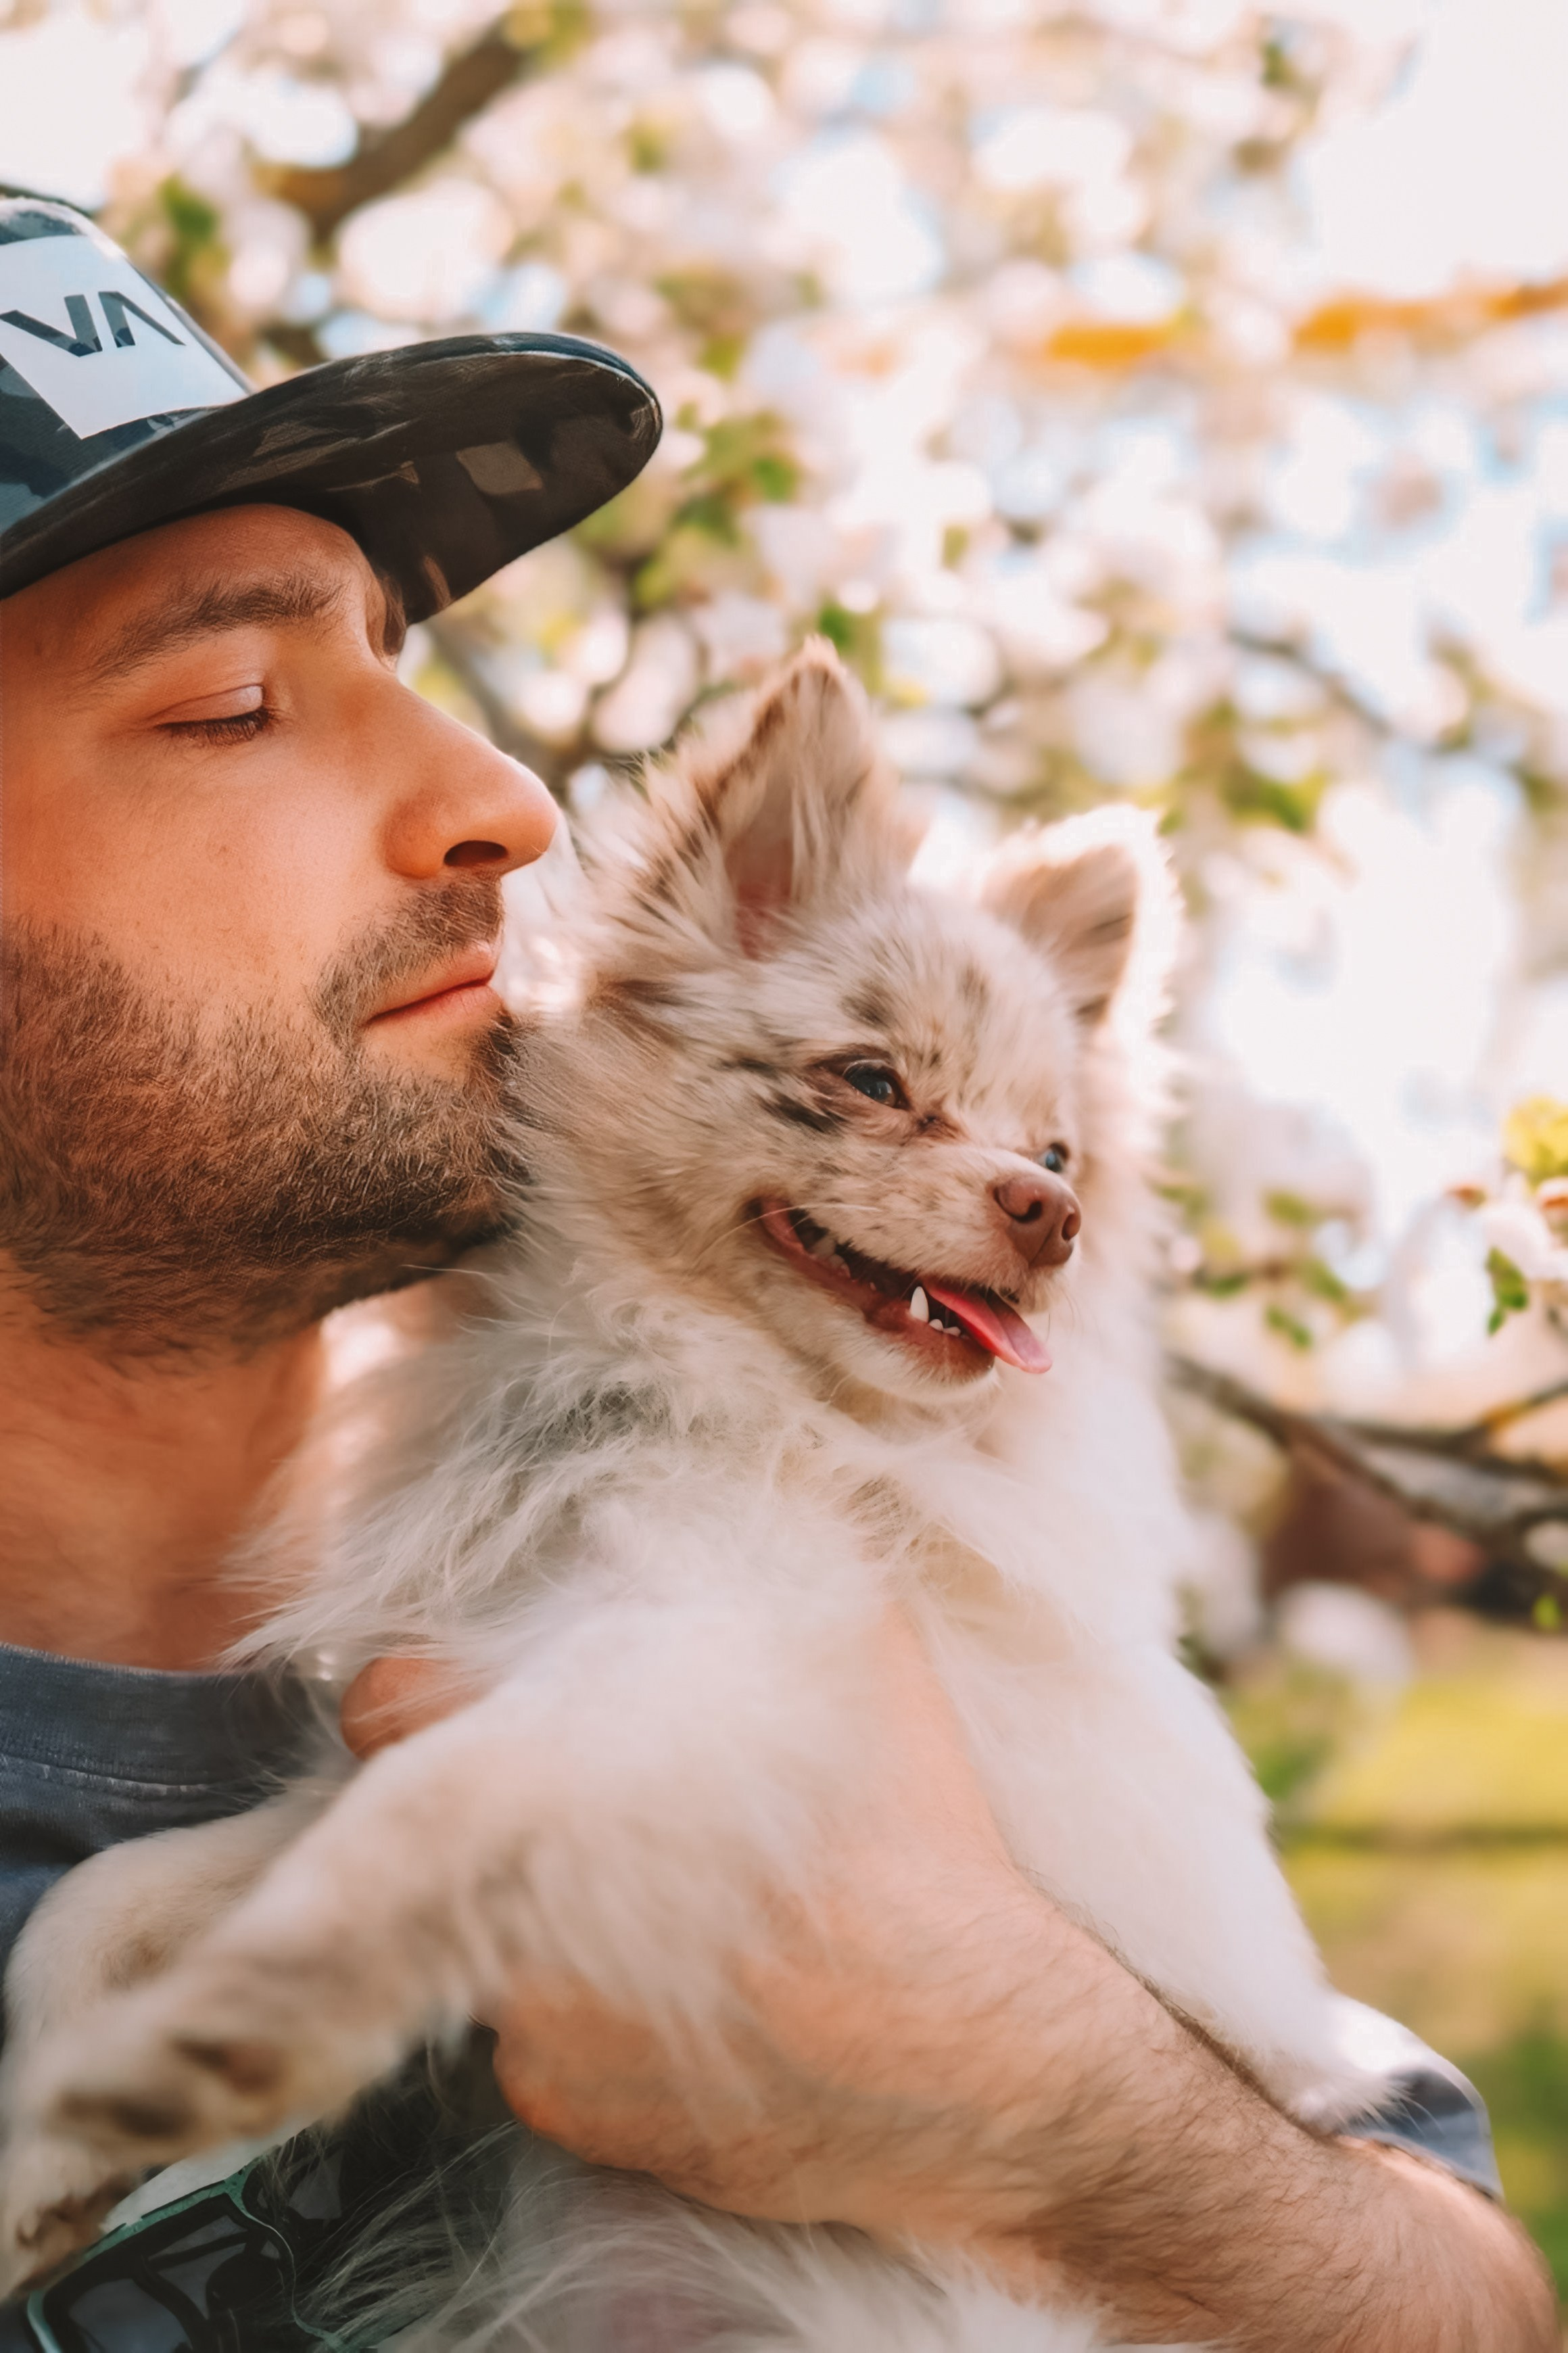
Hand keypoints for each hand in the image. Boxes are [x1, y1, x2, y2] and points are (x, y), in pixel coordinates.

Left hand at [342, 1622, 1555, 2351]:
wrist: (983, 2062)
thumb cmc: (913, 1838)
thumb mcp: (855, 1644)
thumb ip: (747, 1552)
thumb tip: (666, 1489)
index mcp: (565, 1769)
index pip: (387, 1706)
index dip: (423, 1688)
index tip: (471, 1690)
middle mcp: (515, 1905)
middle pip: (430, 1830)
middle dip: (498, 1804)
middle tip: (602, 1799)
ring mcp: (528, 2025)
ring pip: (488, 1938)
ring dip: (543, 1911)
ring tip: (671, 1903)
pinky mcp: (561, 2114)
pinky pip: (534, 2043)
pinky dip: (584, 2014)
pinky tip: (688, 1990)